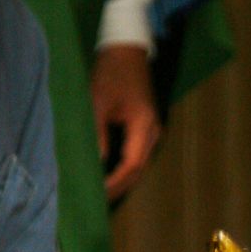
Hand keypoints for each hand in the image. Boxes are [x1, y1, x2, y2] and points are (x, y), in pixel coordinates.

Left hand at [91, 43, 160, 202]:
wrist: (127, 50)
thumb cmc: (110, 73)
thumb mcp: (98, 103)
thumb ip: (98, 135)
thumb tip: (97, 164)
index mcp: (143, 126)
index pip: (132, 165)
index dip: (115, 182)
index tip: (98, 193)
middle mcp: (153, 132)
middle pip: (138, 169)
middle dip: (119, 186)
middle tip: (97, 200)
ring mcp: (152, 131)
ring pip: (139, 164)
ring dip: (122, 178)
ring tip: (102, 190)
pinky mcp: (146, 128)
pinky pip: (137, 154)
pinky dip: (124, 167)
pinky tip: (109, 172)